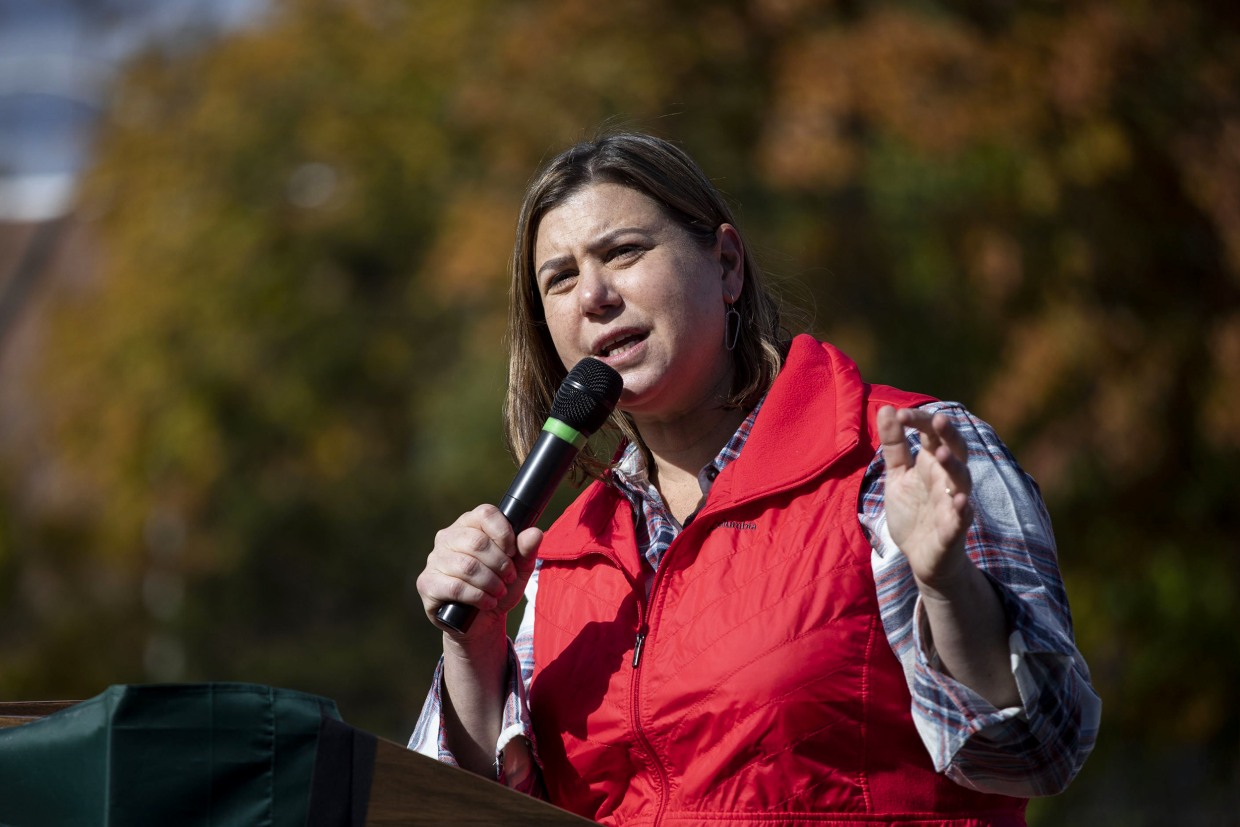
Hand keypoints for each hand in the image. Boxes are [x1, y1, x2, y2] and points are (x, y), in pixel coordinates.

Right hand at [415, 504, 541, 638]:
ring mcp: (434, 560)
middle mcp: (447, 537)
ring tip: (499, 592)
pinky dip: (478, 597)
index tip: (512, 553)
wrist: (482, 622)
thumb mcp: (519, 569)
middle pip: (477, 542)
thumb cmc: (499, 588)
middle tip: (509, 578)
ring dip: (491, 582)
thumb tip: (535, 533)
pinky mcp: (427, 583)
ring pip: (468, 566)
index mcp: (469, 524)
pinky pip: (456, 587)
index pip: (485, 513)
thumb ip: (527, 550)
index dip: (503, 533)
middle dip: (500, 564)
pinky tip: (488, 603)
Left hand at [876, 406, 973, 591]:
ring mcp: (952, 504)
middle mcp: (947, 480)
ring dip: (954, 467)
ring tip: (942, 454)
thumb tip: (887, 407)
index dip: (920, 422)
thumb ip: (894, 444)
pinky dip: (962, 510)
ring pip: (962, 482)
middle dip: (949, 435)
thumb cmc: (912, 511)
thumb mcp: (898, 475)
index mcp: (932, 464)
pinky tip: (960, 501)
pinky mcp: (954, 531)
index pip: (932, 434)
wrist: (918, 556)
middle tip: (938, 419)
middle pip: (956, 451)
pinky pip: (962, 519)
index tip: (900, 415)